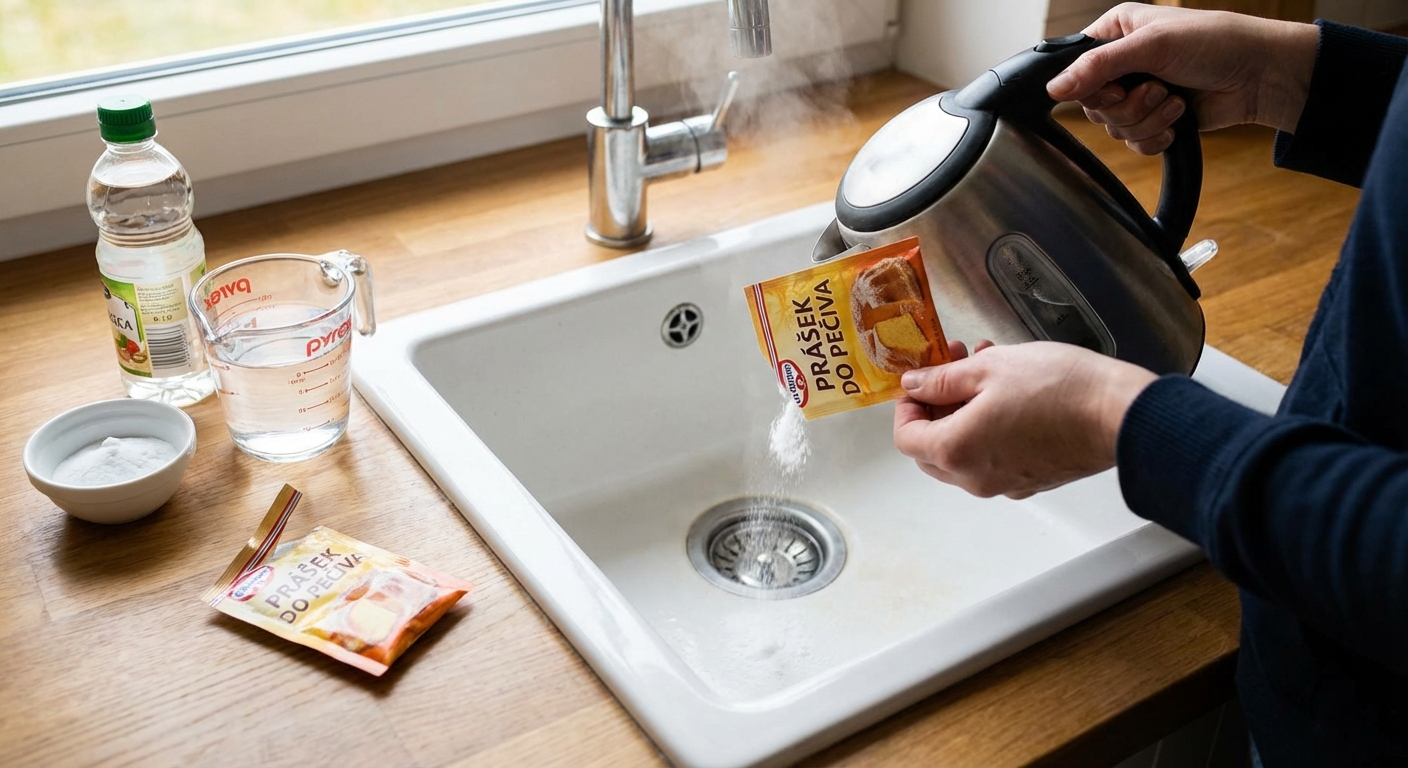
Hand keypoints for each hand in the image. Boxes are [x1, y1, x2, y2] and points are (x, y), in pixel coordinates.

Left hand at [892, 341, 1156, 498]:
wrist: (1118, 414)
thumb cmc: (1056, 388)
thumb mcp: (988, 368)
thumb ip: (941, 380)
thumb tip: (914, 385)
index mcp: (956, 451)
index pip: (906, 438)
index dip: (906, 407)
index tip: (920, 382)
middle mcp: (975, 479)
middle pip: (931, 452)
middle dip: (933, 410)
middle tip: (949, 371)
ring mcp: (1004, 485)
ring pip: (963, 455)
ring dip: (963, 414)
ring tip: (984, 368)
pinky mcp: (1032, 481)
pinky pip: (993, 460)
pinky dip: (988, 430)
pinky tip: (1008, 394)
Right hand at [1046, 3, 1318, 153]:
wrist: (1261, 75)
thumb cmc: (1217, 42)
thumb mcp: (1152, 45)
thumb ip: (1098, 66)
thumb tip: (1054, 89)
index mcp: (1116, 33)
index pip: (1075, 69)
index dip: (1090, 87)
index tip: (1116, 88)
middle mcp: (1123, 64)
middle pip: (1093, 105)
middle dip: (1127, 106)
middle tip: (1156, 90)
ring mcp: (1139, 94)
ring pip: (1114, 127)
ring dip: (1148, 120)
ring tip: (1176, 101)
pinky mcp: (1156, 120)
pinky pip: (1135, 143)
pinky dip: (1156, 138)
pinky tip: (1178, 122)